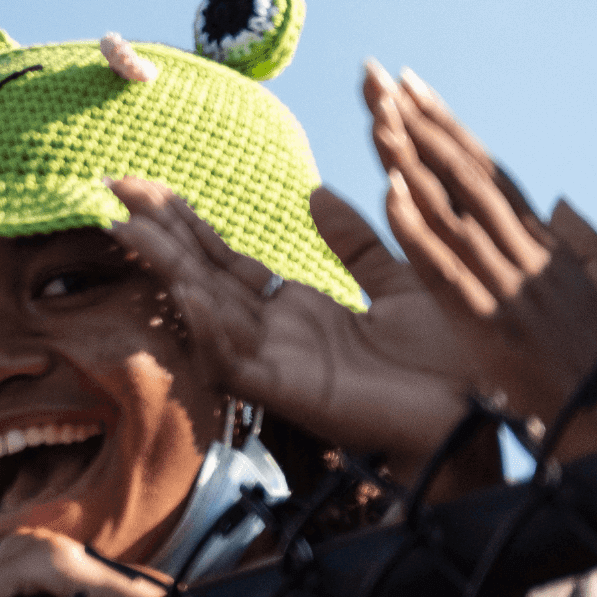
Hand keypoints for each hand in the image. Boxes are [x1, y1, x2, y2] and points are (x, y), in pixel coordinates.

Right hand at [105, 177, 471, 475]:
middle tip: (111, 190)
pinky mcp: (288, 392)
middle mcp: (275, 333)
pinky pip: (233, 361)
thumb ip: (356, 242)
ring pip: (205, 311)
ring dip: (168, 270)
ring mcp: (277, 363)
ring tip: (129, 228)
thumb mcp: (401, 282)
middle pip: (200, 275)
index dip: (184, 223)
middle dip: (156, 233)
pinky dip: (209, 327)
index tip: (144, 187)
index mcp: (298, 307)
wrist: (485, 409)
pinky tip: (188, 293)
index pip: (223, 258)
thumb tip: (315, 193)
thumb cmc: (452, 359)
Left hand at [367, 64, 596, 458]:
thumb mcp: (589, 293)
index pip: (485, 172)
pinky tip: (387, 194)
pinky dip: (417, 229)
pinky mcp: (489, 321)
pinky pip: (446, 267)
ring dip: (411, 159)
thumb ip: (577, 247)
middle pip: (464, 173)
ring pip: (453, 208)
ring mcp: (508, 283)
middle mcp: (526, 251)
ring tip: (377, 114)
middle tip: (377, 77)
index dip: (446, 127)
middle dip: (420, 121)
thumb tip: (556, 206)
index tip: (410, 86)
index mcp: (541, 245)